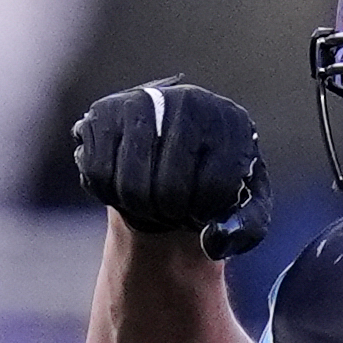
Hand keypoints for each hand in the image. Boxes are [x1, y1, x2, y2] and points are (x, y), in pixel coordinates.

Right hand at [72, 76, 271, 259]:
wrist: (170, 151)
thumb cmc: (212, 182)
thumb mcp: (244, 207)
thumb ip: (244, 229)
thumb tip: (215, 241)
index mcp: (232, 123)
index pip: (216, 187)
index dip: (205, 214)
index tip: (201, 212)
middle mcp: (190, 101)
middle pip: (171, 188)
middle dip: (172, 214)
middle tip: (174, 211)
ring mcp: (144, 101)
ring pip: (133, 185)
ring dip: (142, 208)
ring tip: (153, 200)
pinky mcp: (104, 112)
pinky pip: (98, 174)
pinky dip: (109, 193)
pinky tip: (125, 183)